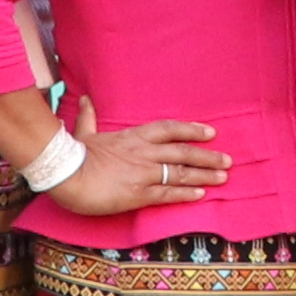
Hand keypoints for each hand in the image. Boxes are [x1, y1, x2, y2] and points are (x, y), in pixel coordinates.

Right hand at [39, 118, 227, 218]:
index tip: (210, 133)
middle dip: (207, 157)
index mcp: (134, 137)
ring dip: (204, 175)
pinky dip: (186, 194)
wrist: (68, 176)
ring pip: (181, 173)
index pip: (170, 129)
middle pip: (183, 152)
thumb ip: (89, 117)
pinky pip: (168, 193)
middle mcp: (145, 153)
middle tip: (227, 161)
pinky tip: (201, 194)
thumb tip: (86, 100)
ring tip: (222, 178)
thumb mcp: (84, 133)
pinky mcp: (140, 194)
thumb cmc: (74, 155)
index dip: (192, 130)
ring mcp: (144, 174)